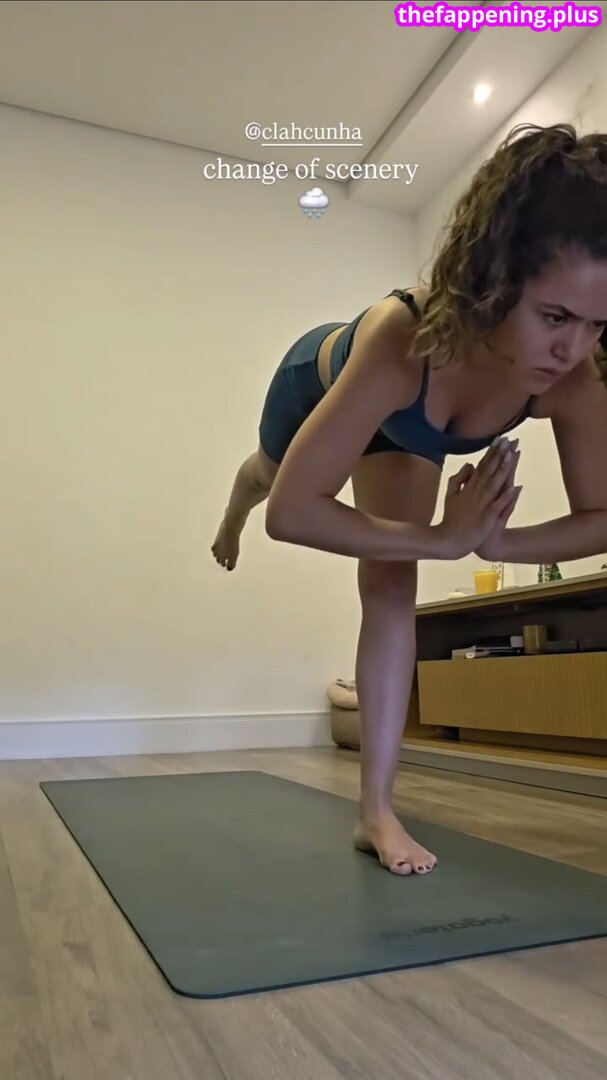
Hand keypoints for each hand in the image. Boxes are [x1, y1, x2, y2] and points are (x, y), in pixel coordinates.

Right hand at [436, 437, 520, 558]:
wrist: (449, 540)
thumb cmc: (451, 518)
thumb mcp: (450, 495)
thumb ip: (458, 479)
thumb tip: (470, 464)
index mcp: (468, 486)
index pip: (482, 465)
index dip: (492, 452)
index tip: (500, 438)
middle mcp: (476, 492)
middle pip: (490, 470)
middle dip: (500, 454)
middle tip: (510, 439)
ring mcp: (482, 504)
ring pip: (495, 483)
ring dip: (503, 469)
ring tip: (512, 455)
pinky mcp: (487, 517)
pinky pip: (498, 505)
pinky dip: (506, 496)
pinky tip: (515, 487)